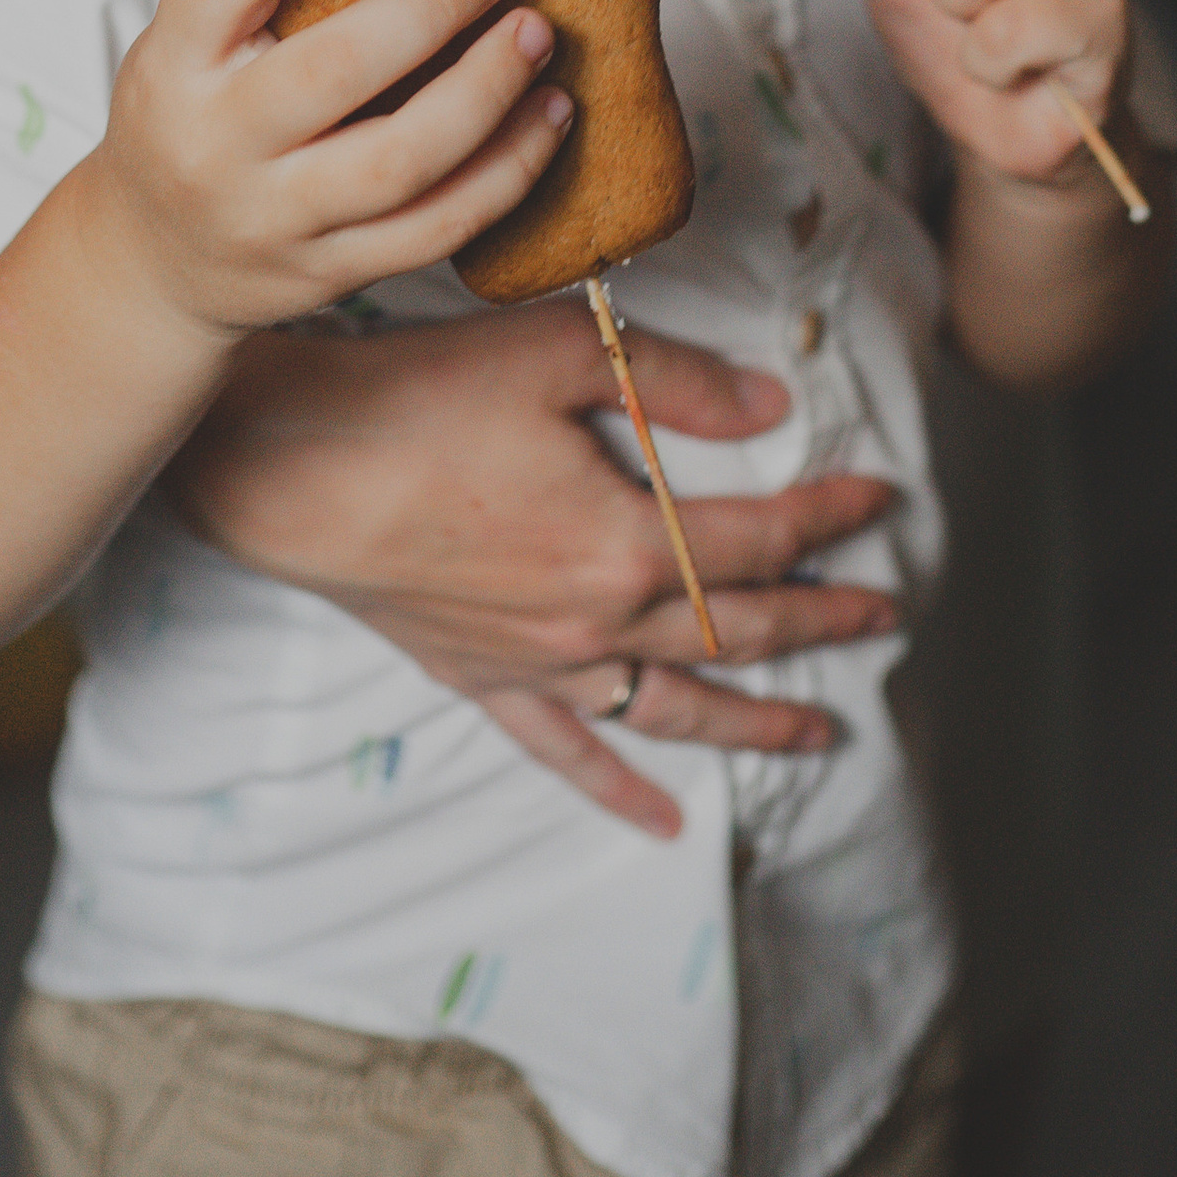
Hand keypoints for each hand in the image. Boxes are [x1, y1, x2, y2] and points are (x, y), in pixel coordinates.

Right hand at [104, 0, 571, 333]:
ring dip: (489, 90)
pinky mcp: (329, 271)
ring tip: (537, 37)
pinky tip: (546, 118)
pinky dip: (507, 170)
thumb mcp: (189, 39)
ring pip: (402, 160)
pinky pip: (436, 226)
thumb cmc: (191, 115)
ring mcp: (273, 219)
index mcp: (174, 60)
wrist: (151, 262)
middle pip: (336, 68)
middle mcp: (214, 144)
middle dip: (435, 7)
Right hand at [170, 305, 904, 835]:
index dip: (827, 514)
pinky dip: (620, 791)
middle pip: (736, 628)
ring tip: (823, 730)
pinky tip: (665, 822)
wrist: (292, 464)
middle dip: (821, 616)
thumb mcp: (557, 354)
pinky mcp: (484, 679)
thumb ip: (675, 382)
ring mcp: (540, 661)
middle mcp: (594, 620)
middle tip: (885, 609)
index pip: (758, 535)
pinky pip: (567, 750)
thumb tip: (769, 402)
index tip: (879, 494)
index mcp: (624, 542)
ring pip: (674, 706)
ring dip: (756, 719)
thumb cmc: (418, 397)